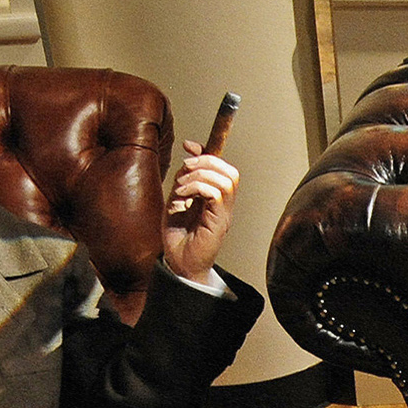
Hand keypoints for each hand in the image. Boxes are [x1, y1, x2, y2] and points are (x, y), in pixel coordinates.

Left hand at [162, 141, 238, 284]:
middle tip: (185, 169)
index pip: (223, 168)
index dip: (207, 152)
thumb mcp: (177, 197)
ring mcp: (224, 214)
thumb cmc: (178, 235)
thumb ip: (184, 177)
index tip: (188, 145)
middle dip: (206, 162)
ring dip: (199, 177)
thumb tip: (190, 150)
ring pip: (225, 180)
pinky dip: (197, 188)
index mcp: (217, 199)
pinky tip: (181, 197)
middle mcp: (225, 206)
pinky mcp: (219, 223)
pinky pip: (216, 194)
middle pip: (230, 171)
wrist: (178, 262)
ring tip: (181, 188)